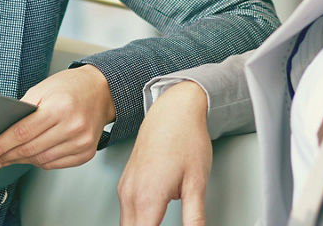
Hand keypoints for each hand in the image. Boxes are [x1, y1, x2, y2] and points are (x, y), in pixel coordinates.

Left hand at [0, 64, 116, 170]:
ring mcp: (81, 142)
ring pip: (41, 160)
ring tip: (5, 159)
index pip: (22, 132)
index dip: (0, 145)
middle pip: (30, 149)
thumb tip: (1, 132)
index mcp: (59, 108)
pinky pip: (55, 164)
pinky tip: (27, 158)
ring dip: (20, 161)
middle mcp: (73, 127)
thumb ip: (23, 110)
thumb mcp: (42, 88)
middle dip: (5, 157)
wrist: (102, 91)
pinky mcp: (86, 153)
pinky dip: (38, 162)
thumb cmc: (70, 87)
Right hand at [118, 81, 211, 225]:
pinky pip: (126, 213)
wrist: (173, 108)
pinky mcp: (127, 182)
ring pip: (125, 225)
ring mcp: (125, 187)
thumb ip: (194, 218)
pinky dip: (135, 224)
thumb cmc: (185, 137)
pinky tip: (150, 224)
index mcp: (146, 197)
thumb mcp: (197, 183)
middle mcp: (130, 193)